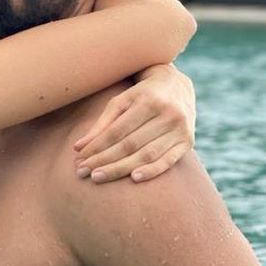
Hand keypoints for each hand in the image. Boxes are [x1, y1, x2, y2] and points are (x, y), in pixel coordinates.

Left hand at [73, 63, 195, 182]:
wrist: (176, 86)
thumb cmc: (141, 95)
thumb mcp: (121, 102)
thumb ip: (101, 124)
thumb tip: (77, 147)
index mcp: (148, 101)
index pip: (117, 130)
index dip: (97, 147)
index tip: (79, 160)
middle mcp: (167, 114)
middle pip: (130, 144)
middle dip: (105, 160)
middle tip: (84, 172)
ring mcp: (180, 129)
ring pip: (146, 154)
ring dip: (121, 169)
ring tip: (98, 177)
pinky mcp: (187, 142)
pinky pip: (168, 161)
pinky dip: (151, 171)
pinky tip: (133, 179)